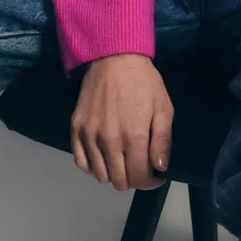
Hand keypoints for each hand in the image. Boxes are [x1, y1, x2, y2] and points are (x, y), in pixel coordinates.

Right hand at [70, 53, 173, 191]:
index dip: (150, 182)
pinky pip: (80, 162)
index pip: (139, 178)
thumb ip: (162, 140)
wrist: (114, 58)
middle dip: (133, 179)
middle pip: (119, 181)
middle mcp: (109, 141)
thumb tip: (160, 168)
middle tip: (139, 167)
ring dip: (113, 175)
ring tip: (122, 162)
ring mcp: (89, 136)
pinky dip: (92, 167)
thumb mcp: (164, 108)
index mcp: (134, 136)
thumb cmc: (144, 82)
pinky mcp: (76, 129)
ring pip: (100, 175)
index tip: (155, 176)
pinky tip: (103, 159)